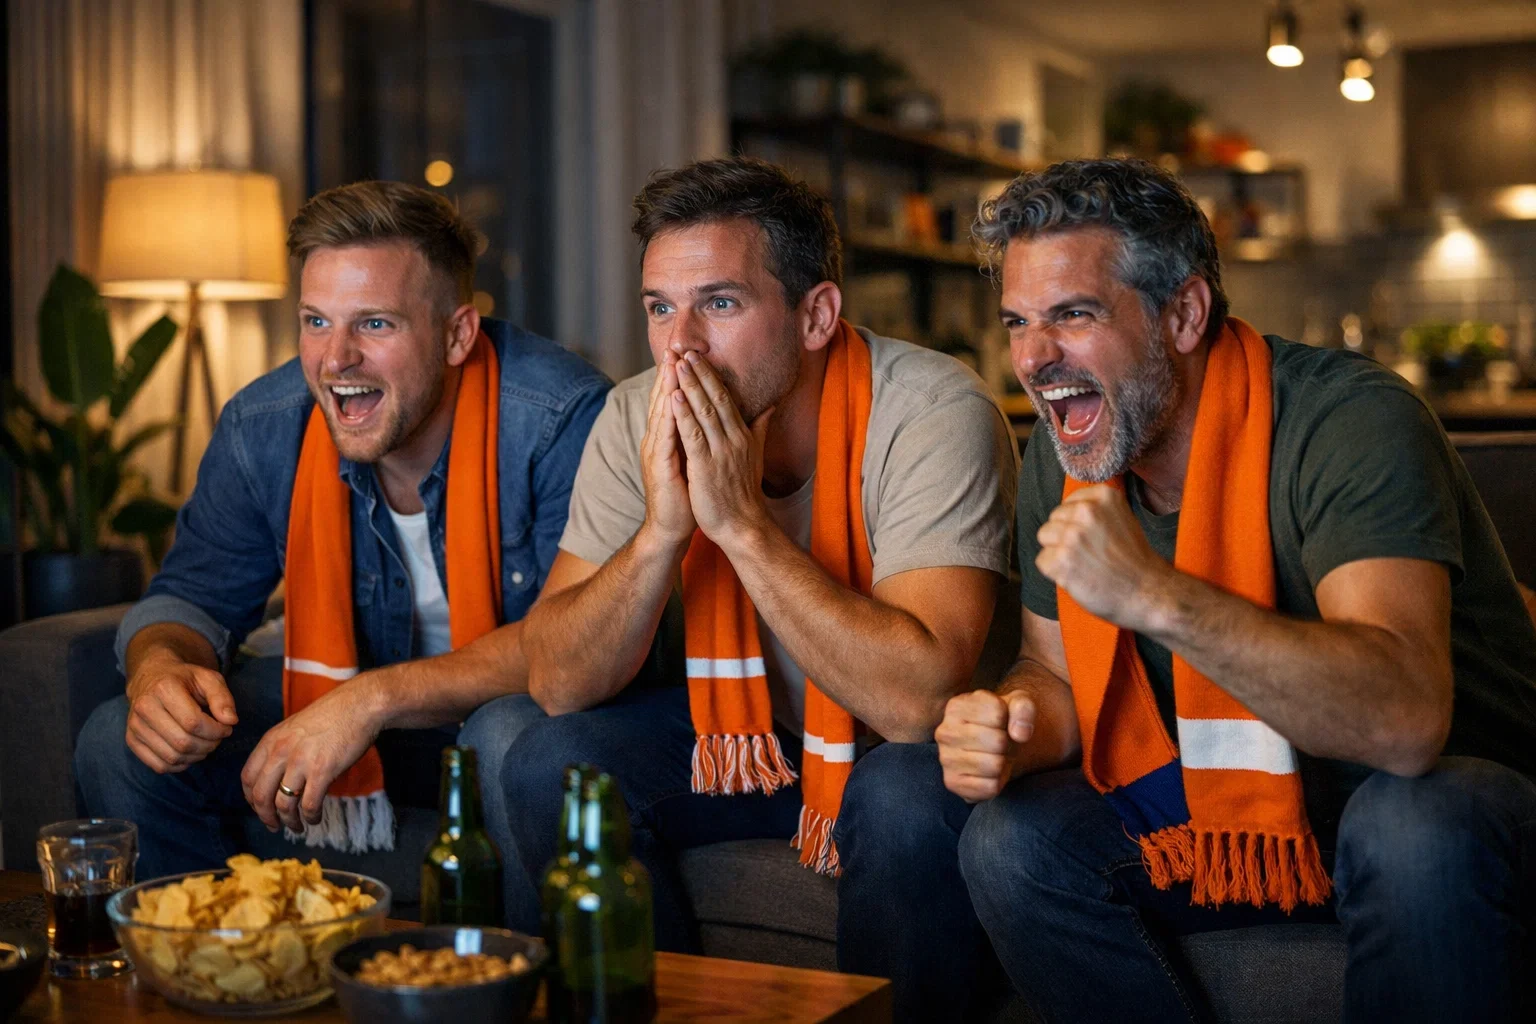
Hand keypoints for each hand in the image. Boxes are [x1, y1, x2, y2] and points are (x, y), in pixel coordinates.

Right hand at [124, 654, 237, 772]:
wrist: (151, 677)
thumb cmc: (184, 679)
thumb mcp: (208, 678)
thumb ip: (222, 698)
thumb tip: (231, 721)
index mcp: (164, 689)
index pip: (193, 722)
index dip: (216, 731)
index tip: (226, 727)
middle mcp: (144, 708)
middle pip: (183, 742)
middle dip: (209, 745)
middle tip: (218, 738)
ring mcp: (135, 726)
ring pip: (172, 757)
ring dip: (196, 756)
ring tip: (205, 744)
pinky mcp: (132, 740)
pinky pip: (159, 765)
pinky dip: (180, 765)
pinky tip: (190, 753)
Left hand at [240, 681, 380, 832]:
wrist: (360, 705)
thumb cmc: (333, 715)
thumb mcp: (296, 727)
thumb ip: (282, 749)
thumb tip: (279, 777)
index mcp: (271, 740)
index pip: (247, 778)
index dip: (251, 799)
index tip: (260, 808)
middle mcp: (281, 752)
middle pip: (261, 796)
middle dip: (265, 817)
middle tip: (274, 825)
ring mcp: (301, 762)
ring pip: (283, 804)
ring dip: (289, 821)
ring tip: (297, 826)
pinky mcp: (323, 771)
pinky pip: (310, 805)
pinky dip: (310, 817)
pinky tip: (315, 819)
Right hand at [638, 354, 696, 547]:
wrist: (671, 526)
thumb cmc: (686, 493)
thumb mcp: (695, 458)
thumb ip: (700, 437)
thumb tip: (713, 419)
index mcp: (667, 437)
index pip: (672, 400)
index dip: (678, 376)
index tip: (687, 352)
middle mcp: (657, 439)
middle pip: (663, 399)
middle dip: (669, 373)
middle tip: (675, 346)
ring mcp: (655, 451)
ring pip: (661, 412)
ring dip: (666, 386)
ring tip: (672, 363)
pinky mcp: (658, 465)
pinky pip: (664, 436)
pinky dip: (667, 416)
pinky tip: (671, 399)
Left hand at [672, 352, 773, 545]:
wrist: (743, 525)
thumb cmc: (744, 492)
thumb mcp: (756, 454)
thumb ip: (761, 428)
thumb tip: (771, 406)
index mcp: (742, 435)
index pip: (725, 398)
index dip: (711, 376)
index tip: (698, 356)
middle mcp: (733, 439)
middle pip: (715, 399)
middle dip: (700, 373)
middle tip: (686, 350)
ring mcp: (720, 452)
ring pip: (704, 412)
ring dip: (690, 386)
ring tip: (677, 364)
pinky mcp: (706, 466)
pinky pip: (693, 435)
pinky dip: (684, 415)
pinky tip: (674, 397)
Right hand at [936, 689, 1034, 801]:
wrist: (994, 748)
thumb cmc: (1004, 722)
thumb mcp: (1017, 704)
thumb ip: (1023, 708)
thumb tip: (1020, 734)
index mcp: (956, 706)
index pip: (998, 712)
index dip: (1009, 719)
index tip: (1001, 722)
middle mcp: (945, 731)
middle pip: (998, 741)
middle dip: (1007, 743)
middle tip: (1000, 742)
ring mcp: (945, 758)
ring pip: (995, 765)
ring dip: (1003, 762)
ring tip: (993, 755)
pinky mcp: (952, 782)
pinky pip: (991, 787)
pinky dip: (997, 781)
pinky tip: (987, 772)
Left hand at [1035, 484, 1169, 629]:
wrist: (1149, 593)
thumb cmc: (1135, 561)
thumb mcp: (1123, 519)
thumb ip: (1097, 510)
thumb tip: (1067, 510)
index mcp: (1104, 496)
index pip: (1068, 504)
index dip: (1076, 524)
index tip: (1093, 539)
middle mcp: (1087, 511)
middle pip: (1053, 519)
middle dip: (1064, 537)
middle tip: (1089, 555)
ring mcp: (1073, 535)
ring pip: (1044, 537)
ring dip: (1058, 553)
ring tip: (1083, 565)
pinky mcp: (1063, 560)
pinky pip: (1043, 561)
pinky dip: (1055, 573)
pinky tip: (1078, 577)